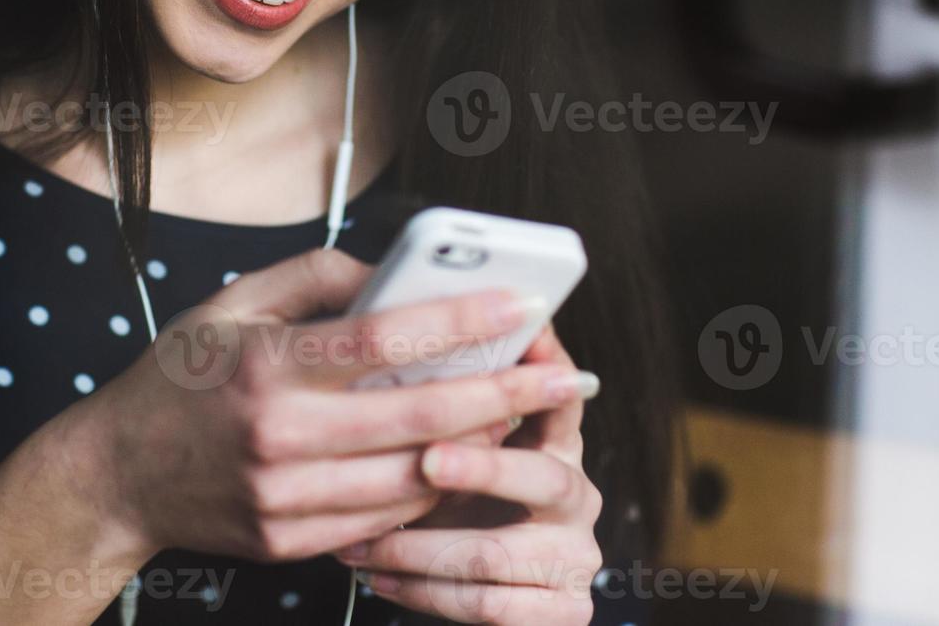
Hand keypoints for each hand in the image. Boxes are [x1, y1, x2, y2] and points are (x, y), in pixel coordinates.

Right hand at [74, 249, 595, 564]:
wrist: (116, 475)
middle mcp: (276, 434)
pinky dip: (430, 486)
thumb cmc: (177, 378)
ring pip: (414, 477)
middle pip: (420, 417)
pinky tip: (455, 458)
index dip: (460, 319)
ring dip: (479, 446)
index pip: (382, 338)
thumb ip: (313, 277)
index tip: (516, 302)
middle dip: (506, 394)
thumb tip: (392, 275)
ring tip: (519, 414)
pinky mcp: (290, 540)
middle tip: (564, 375)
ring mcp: (284, 497)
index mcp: (262, 363)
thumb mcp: (229, 303)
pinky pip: (386, 517)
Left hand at [332, 325, 603, 624]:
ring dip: (416, 550)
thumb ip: (444, 416)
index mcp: (558, 445)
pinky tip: (379, 578)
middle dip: (482, 468)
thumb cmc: (456, 503)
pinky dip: (423, 594)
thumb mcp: (456, 454)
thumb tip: (388, 363)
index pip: (561, 398)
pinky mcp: (562, 610)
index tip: (526, 339)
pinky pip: (485, 605)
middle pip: (543, 477)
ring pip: (493, 554)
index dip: (548, 369)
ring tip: (361, 543)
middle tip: (427, 459)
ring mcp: (576, 556)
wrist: (481, 590)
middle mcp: (577, 496)